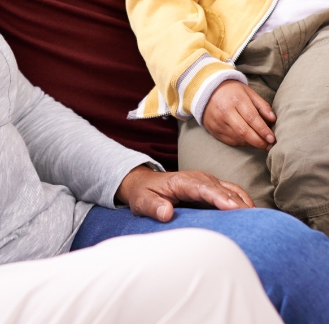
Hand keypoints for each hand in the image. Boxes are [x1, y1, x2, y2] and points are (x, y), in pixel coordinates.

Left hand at [115, 165, 253, 221]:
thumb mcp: (142, 201)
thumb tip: (166, 213)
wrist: (144, 184)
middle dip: (240, 204)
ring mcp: (208, 183)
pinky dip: (245, 204)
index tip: (235, 209)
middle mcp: (199, 179)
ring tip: (260, 222)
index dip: (220, 198)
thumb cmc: (144, 193)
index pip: (204, 188)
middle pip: (224, 190)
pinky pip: (233, 195)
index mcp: (182, 181)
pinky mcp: (213, 190)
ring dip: (246, 204)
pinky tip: (254, 218)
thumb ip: (153, 206)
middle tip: (256, 222)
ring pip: (233, 191)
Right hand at [202, 80, 275, 148]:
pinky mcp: (212, 128)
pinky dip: (240, 143)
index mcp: (236, 99)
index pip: (252, 118)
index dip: (263, 130)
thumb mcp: (248, 92)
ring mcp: (217, 121)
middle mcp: (225, 111)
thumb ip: (262, 105)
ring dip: (251, 143)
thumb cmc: (231, 91)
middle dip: (259, 141)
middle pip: (244, 132)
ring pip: (237, 138)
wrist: (205, 89)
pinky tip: (247, 140)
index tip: (272, 139)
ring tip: (259, 142)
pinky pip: (229, 141)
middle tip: (269, 146)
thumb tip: (273, 119)